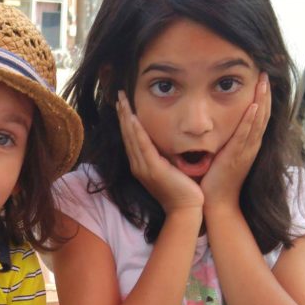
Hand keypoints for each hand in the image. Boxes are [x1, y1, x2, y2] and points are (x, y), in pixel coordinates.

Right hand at [117, 91, 202, 213]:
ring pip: (131, 137)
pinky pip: (142, 146)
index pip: (131, 137)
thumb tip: (168, 140)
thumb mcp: (171, 168)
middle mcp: (138, 165)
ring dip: (126, 117)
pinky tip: (133, 118)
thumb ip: (166, 155)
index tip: (123, 103)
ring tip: (121, 101)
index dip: (126, 120)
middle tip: (119, 95)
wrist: (186, 208)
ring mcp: (143, 167)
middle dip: (122, 114)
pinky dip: (136, 131)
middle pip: (127, 134)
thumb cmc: (183, 190)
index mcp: (141, 165)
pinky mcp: (153, 169)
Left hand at [200, 73, 270, 207]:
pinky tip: (253, 106)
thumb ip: (225, 141)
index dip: (262, 98)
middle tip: (266, 73)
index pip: (258, 116)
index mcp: (248, 145)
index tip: (261, 80)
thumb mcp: (223, 155)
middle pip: (263, 114)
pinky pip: (245, 135)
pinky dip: (250, 120)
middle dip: (264, 93)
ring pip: (257, 121)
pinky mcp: (236, 156)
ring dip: (261, 100)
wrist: (217, 203)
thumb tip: (216, 126)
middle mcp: (251, 146)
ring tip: (263, 81)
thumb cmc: (216, 181)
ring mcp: (246, 151)